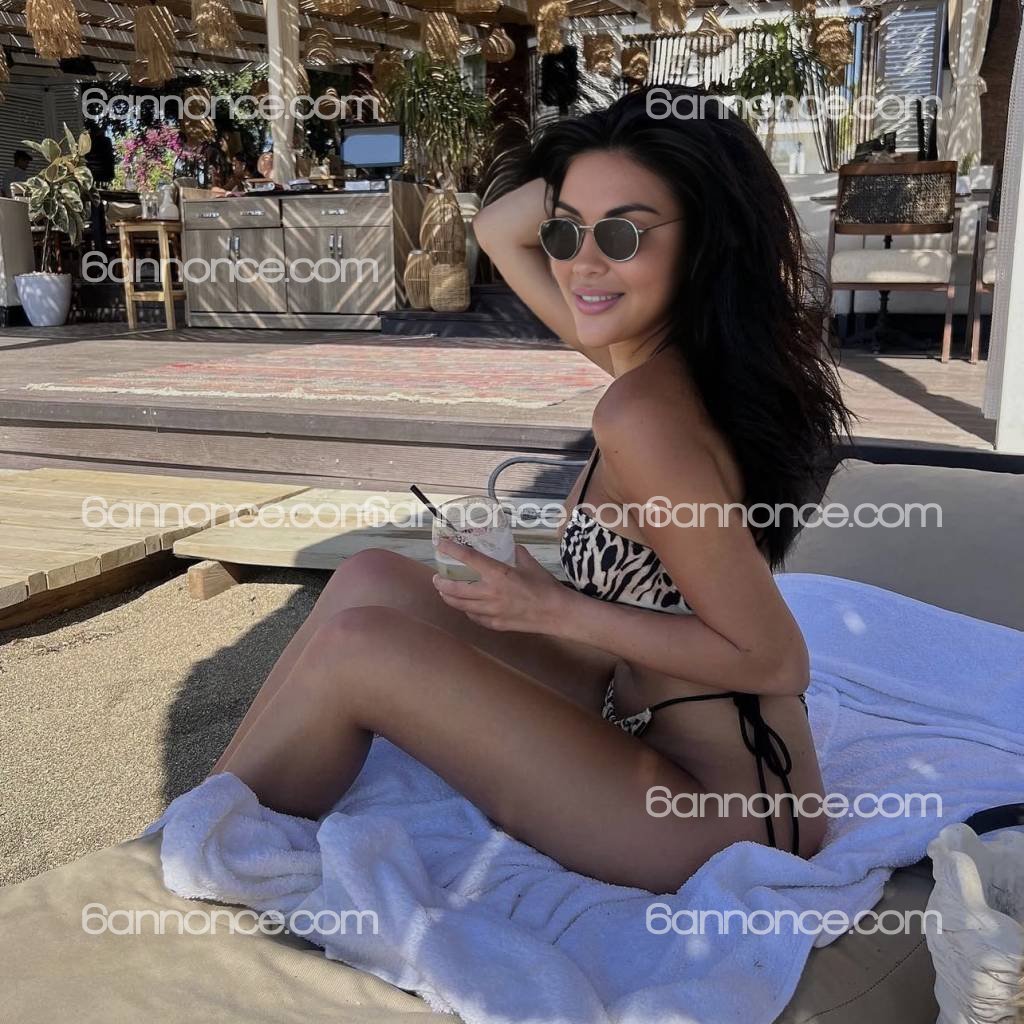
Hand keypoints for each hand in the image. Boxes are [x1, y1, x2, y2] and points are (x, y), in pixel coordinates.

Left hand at [432, 539, 567, 632]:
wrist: (556, 612)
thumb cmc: (545, 586)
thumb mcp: (530, 563)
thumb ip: (516, 553)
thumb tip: (508, 546)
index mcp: (498, 574)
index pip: (469, 558)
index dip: (452, 550)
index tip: (441, 544)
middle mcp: (490, 593)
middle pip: (455, 589)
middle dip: (441, 583)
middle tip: (437, 578)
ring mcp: (491, 611)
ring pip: (460, 605)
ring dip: (449, 598)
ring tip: (445, 592)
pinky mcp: (495, 624)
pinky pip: (474, 617)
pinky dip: (466, 610)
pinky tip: (466, 606)